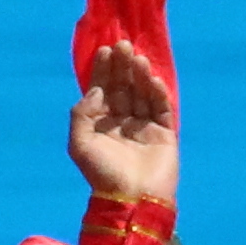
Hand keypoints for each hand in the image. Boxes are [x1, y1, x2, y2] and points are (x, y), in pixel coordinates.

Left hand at [68, 43, 178, 216]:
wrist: (131, 199)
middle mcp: (123, 122)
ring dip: (141, 76)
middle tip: (123, 45)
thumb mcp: (80, 144)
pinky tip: (153, 79)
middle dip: (123, 67)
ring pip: (143, 95)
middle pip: (124, 87)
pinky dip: (159, 94)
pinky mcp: (165, 135)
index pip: (104, 89)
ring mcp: (145, 128)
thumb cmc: (102, 173)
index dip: (104, 70)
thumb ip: (82, 114)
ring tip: (138, 58)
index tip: (105, 50)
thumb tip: (95, 91)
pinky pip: (163, 110)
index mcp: (102, 123)